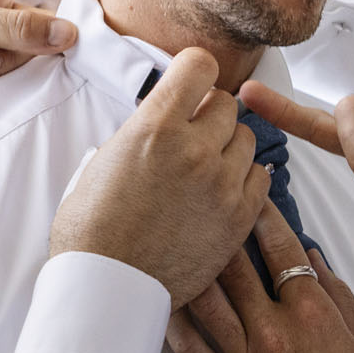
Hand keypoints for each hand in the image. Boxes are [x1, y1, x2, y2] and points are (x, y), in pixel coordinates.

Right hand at [49, 47, 272, 309]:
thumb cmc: (92, 230)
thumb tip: (162, 117)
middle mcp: (195, 149)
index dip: (193, 74)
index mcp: (155, 127)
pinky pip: (261, 177)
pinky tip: (220, 191)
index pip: (199, 65)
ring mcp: (222, 184)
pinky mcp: (239, 217)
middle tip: (190, 138)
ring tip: (203, 170)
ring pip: (247, 139)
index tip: (188, 89)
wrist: (108, 287)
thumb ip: (141, 130)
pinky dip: (244, 179)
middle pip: (225, 104)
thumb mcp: (103, 161)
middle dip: (208, 116)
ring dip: (228, 147)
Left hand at [166, 203, 353, 352]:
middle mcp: (275, 330)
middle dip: (215, 230)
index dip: (261, 213)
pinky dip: (173, 322)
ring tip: (169, 239)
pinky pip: (191, 351)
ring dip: (188, 267)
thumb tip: (313, 256)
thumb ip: (340, 297)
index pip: (280, 247)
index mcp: (314, 314)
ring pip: (206, 300)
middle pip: (234, 265)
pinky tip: (157, 297)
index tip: (247, 192)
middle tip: (196, 203)